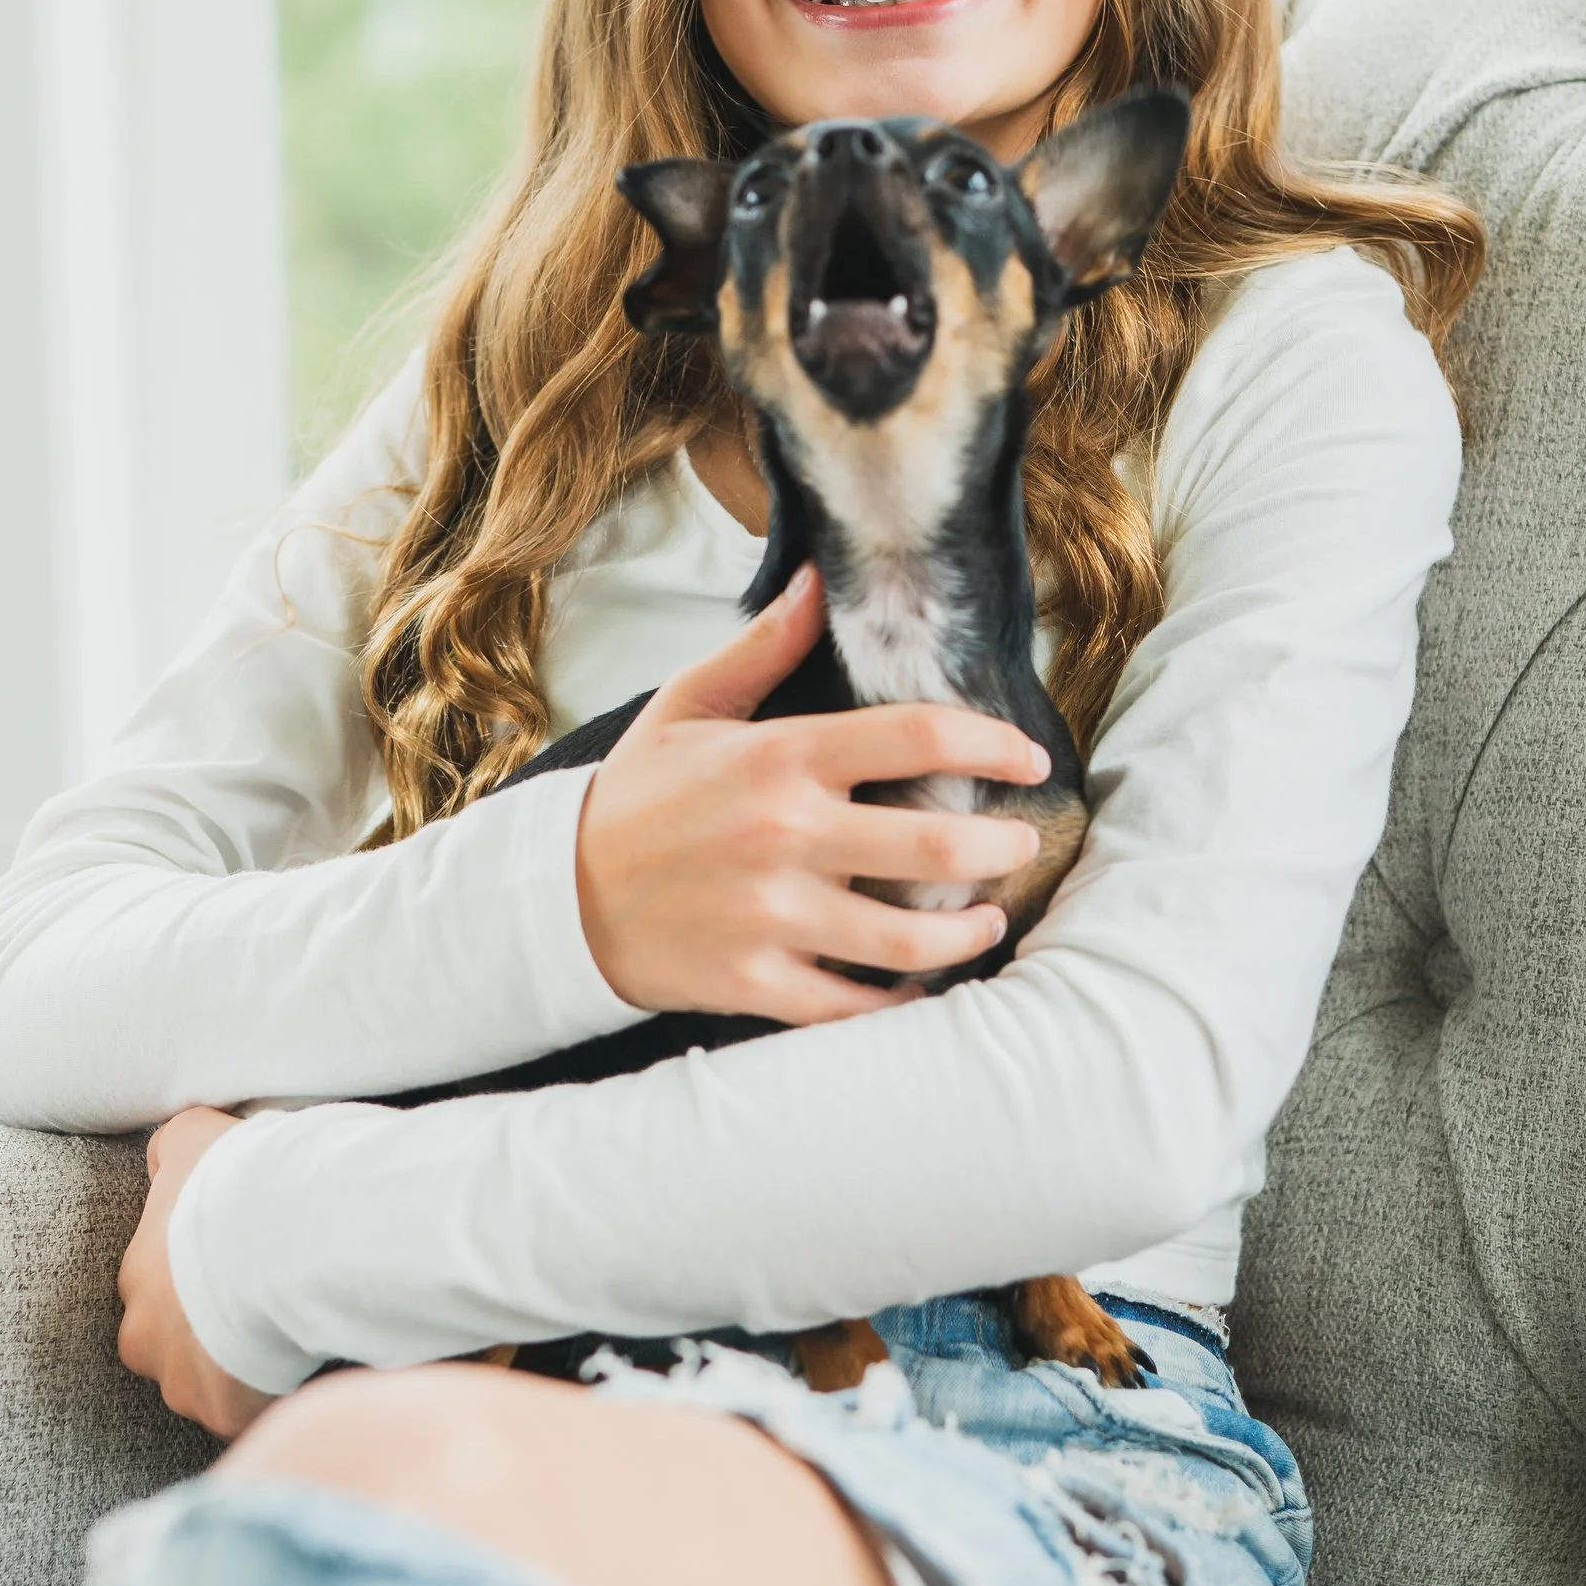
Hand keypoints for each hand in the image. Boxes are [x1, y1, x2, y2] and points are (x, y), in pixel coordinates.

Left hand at [116, 1107, 273, 1438]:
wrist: (290, 1235)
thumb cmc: (244, 1182)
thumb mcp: (197, 1136)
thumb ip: (173, 1147)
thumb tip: (162, 1157)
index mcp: (138, 1273)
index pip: (157, 1288)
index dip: (201, 1281)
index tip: (240, 1269)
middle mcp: (143, 1335)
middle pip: (172, 1346)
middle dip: (209, 1335)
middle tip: (263, 1310)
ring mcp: (180, 1381)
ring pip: (206, 1386)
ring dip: (239, 1371)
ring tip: (290, 1341)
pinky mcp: (222, 1413)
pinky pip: (248, 1414)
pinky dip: (272, 1399)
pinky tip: (306, 1369)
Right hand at [574, 562, 1052, 1026]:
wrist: (556, 895)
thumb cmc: (637, 796)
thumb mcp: (691, 704)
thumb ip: (763, 645)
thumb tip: (816, 580)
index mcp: (780, 758)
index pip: (917, 735)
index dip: (992, 743)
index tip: (1029, 759)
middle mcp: (786, 835)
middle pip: (938, 844)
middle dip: (1004, 847)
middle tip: (1022, 845)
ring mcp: (774, 916)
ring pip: (912, 938)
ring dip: (969, 932)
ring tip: (987, 919)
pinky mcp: (758, 983)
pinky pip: (855, 1005)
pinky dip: (900, 998)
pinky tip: (920, 980)